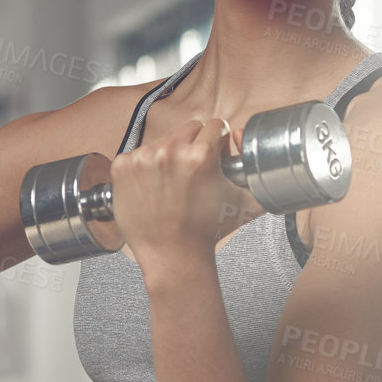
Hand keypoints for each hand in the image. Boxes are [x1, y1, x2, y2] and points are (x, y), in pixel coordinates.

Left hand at [110, 117, 264, 271]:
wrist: (172, 256)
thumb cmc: (206, 232)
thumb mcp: (245, 203)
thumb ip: (259, 174)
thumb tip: (255, 151)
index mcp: (200, 156)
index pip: (214, 126)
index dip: (219, 142)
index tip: (214, 155)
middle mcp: (169, 152)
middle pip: (189, 129)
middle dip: (195, 147)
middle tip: (193, 174)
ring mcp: (142, 159)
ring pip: (163, 141)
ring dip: (169, 157)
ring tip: (173, 184)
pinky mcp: (122, 167)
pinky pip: (138, 153)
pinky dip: (145, 167)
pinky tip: (154, 187)